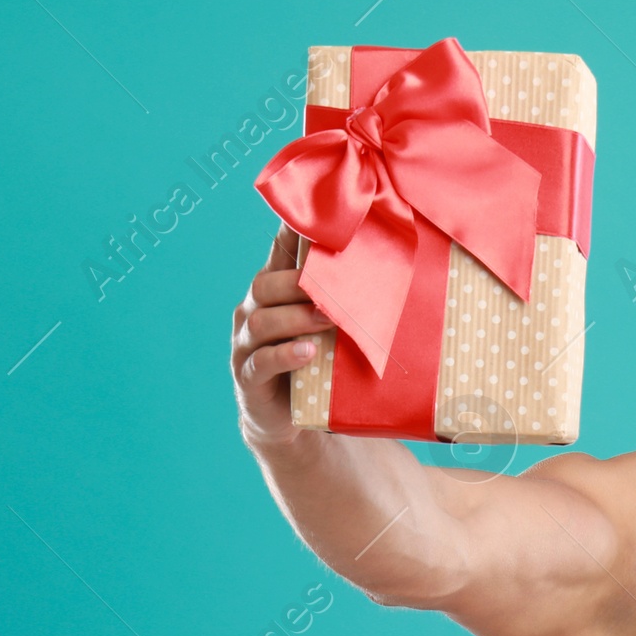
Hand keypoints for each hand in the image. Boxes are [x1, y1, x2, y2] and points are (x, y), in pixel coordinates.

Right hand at [231, 223, 333, 447]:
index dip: (290, 231)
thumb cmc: (315, 366)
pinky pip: (262, 361)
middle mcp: (253, 310)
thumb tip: (389, 276)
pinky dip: (286, 355)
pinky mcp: (248, 376)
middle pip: (265, 284)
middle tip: (335, 292)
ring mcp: (246, 344)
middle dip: (298, 285)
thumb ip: (341, 304)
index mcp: (274, 292)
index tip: (310, 214)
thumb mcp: (328, 331)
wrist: (289, 421)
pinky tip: (309, 353)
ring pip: (262, 320)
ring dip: (297, 319)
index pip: (278, 253)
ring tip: (327, 320)